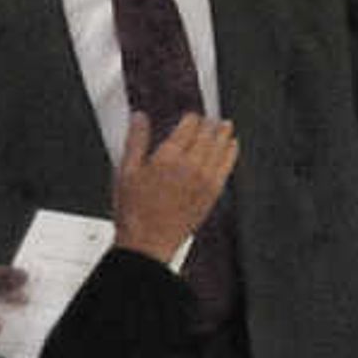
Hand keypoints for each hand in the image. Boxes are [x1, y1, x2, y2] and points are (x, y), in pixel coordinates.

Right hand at [108, 111, 239, 265]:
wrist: (148, 242)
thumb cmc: (134, 211)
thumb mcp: (125, 172)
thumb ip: (135, 141)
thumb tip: (139, 118)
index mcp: (168, 157)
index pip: (189, 126)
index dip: (192, 117)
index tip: (191, 116)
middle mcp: (191, 165)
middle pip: (208, 134)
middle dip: (209, 123)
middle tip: (209, 119)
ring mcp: (205, 178)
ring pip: (222, 147)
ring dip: (224, 133)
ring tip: (225, 125)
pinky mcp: (213, 192)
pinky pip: (228, 165)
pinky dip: (232, 152)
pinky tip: (232, 146)